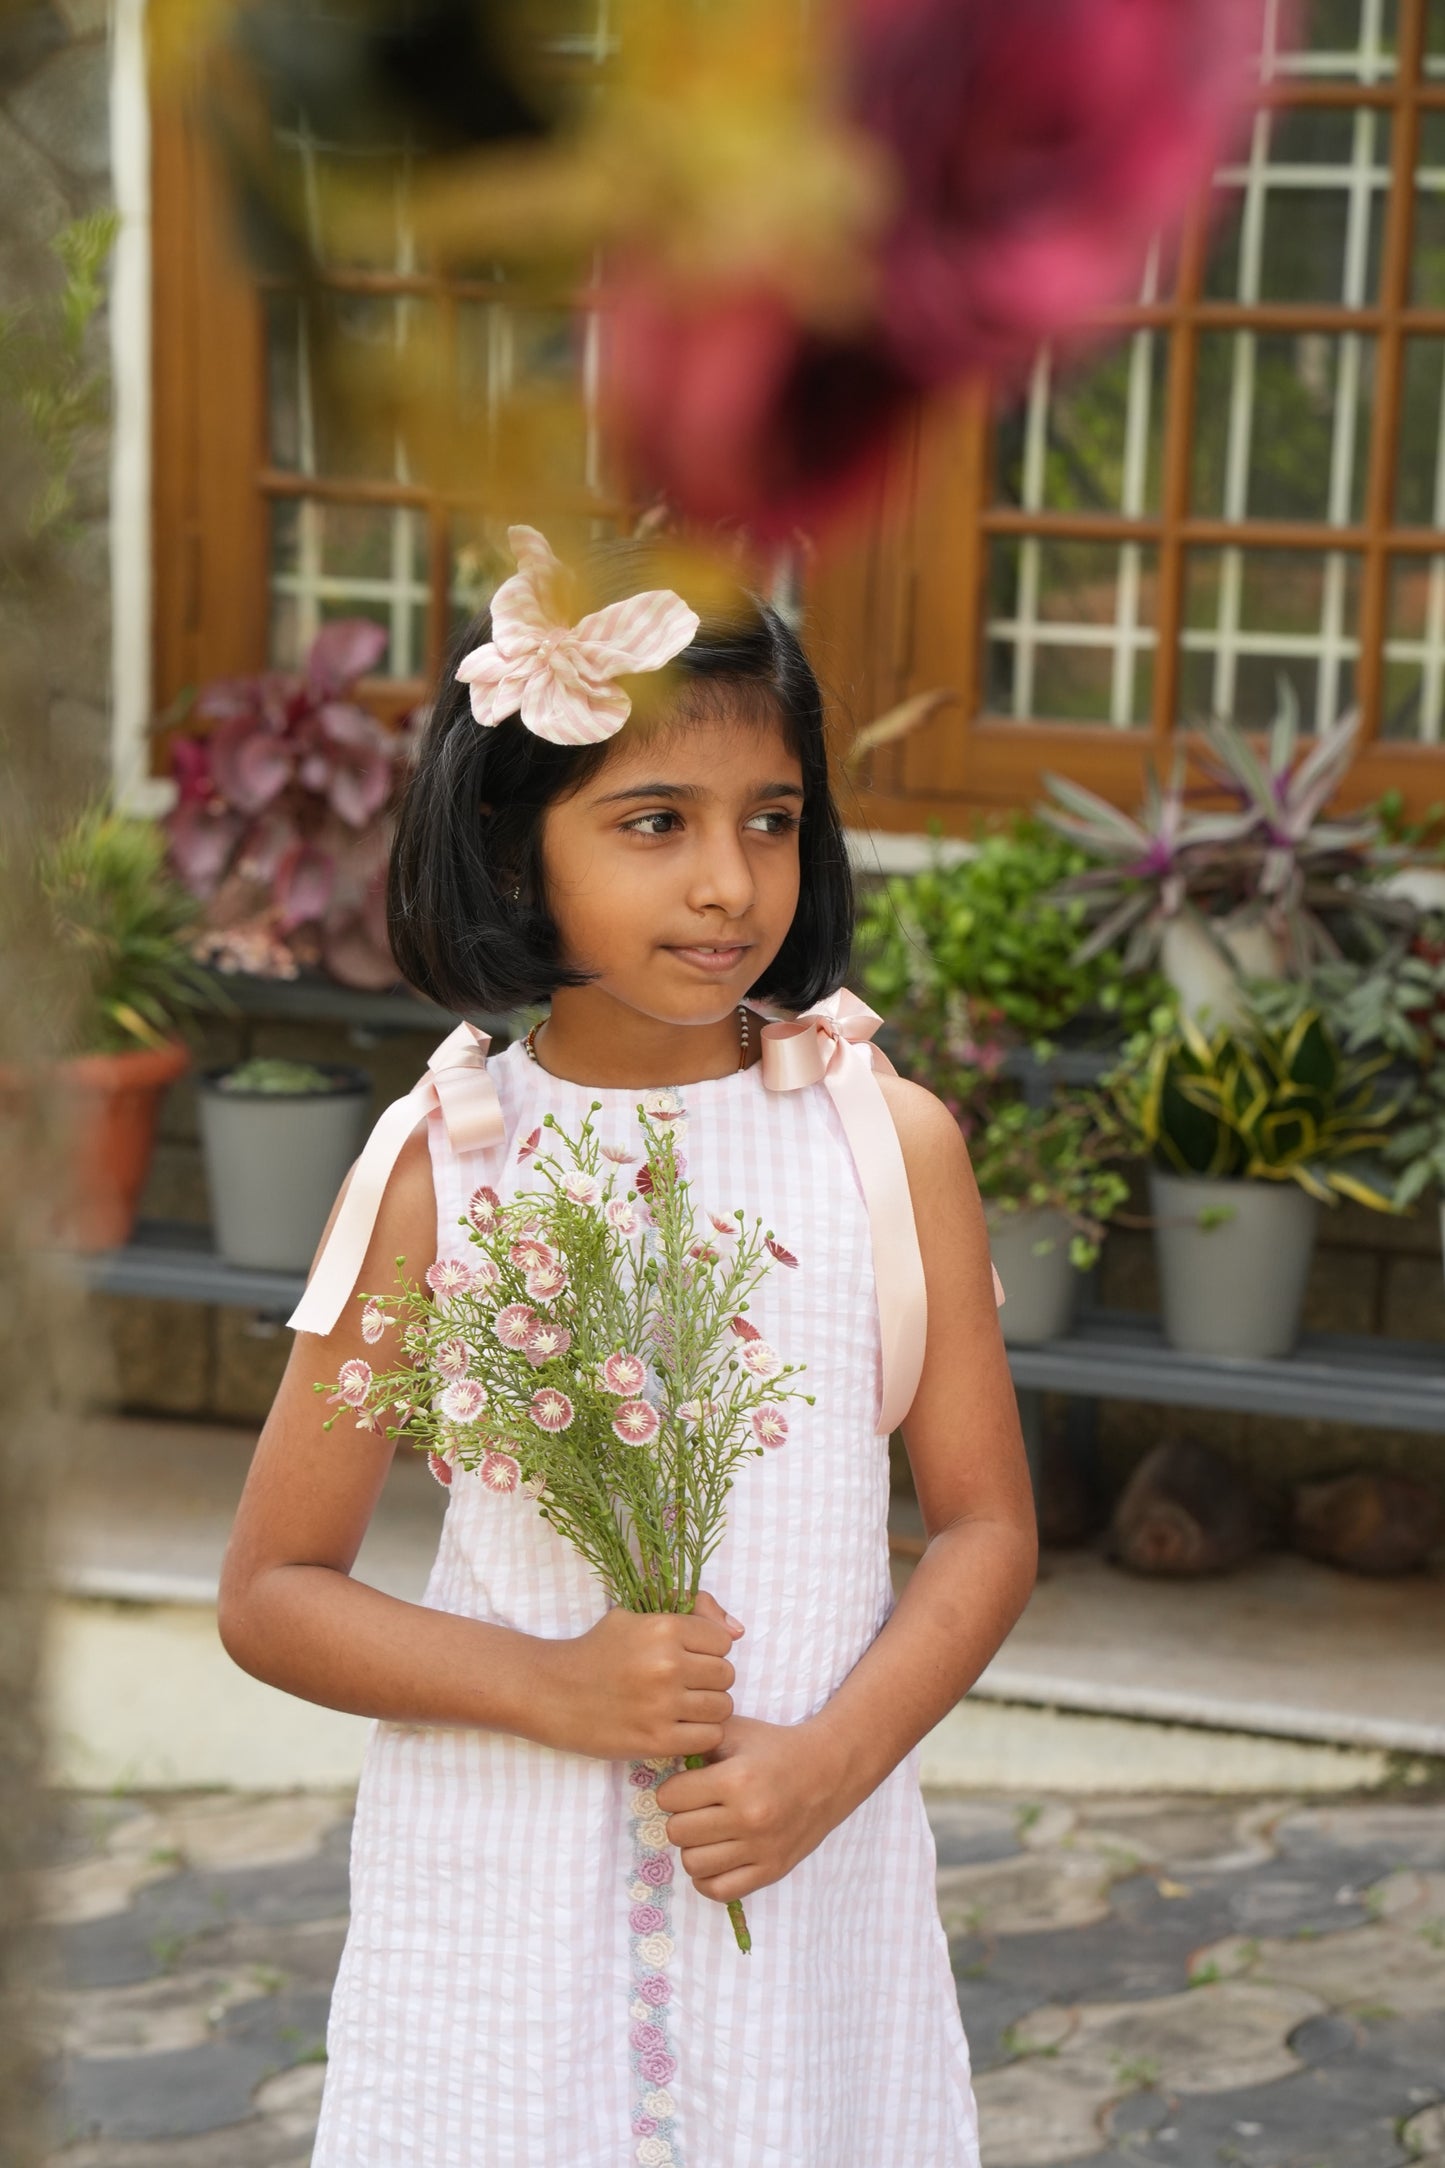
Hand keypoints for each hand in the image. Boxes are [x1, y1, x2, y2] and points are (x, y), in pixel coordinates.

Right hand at [536, 1591, 742, 1761]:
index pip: (722, 1641)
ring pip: (722, 1708)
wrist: (552, 1692)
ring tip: (683, 1707)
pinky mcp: (656, 1740)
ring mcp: (662, 1705)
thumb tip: (737, 1631)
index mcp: (663, 1628)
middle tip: (686, 1685)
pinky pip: (708, 1738)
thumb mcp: (636, 1617)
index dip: (709, 1650)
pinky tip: (677, 1728)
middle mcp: (666, 1665)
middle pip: (726, 1675)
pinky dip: (699, 1735)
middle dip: (710, 1680)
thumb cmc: (596, 1651)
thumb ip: (691, 1612)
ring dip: (708, 1709)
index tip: (688, 1658)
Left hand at [654, 1714, 850, 1905]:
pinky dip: (709, 1878)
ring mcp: (761, 1848)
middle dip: (681, 1817)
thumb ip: (696, 1742)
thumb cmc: (775, 1748)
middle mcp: (748, 1817)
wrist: (828, 1772)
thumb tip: (661, 1761)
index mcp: (736, 1779)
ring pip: (693, 1864)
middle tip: (697, 1809)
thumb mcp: (735, 1731)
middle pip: (678, 1832)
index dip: (673, 1789)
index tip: (686, 1786)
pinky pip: (719, 1890)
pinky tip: (716, 1857)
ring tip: (708, 1832)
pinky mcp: (772, 1871)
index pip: (670, 1797)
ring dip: (694, 1847)